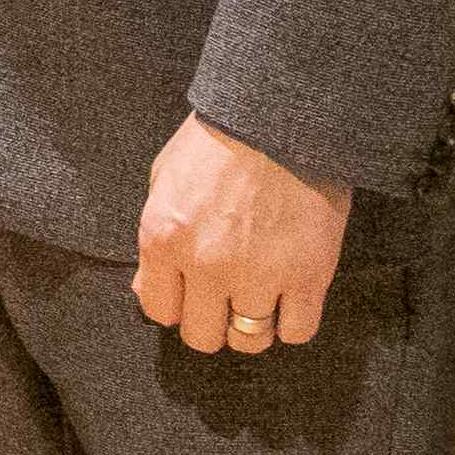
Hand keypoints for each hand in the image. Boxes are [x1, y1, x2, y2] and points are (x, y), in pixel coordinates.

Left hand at [134, 112, 353, 354]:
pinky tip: (290, 301)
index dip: (176, 307)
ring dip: (252, 326)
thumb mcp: (164, 179)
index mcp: (163, 238)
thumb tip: (147, 290)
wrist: (282, 115)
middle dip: (212, 322)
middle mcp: (206, 265)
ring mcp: (258, 274)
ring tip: (260, 300)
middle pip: (202, 335)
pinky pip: (298, 331)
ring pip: (249, 340)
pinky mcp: (307, 276)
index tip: (191, 296)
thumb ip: (154, 242)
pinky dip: (293, 324)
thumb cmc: (219, 140)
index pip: (158, 310)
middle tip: (226, 301)